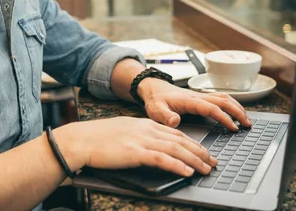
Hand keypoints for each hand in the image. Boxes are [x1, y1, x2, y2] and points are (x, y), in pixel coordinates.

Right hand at [54, 117, 216, 176]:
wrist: (81, 139)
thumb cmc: (98, 138)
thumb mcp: (124, 132)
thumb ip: (140, 137)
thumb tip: (152, 148)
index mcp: (145, 124)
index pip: (176, 133)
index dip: (193, 143)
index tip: (204, 151)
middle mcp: (147, 130)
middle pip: (181, 140)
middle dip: (200, 152)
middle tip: (214, 162)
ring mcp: (142, 140)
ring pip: (176, 149)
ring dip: (195, 160)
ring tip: (207, 169)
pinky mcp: (135, 152)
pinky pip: (162, 159)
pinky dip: (178, 165)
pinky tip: (188, 172)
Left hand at [137, 79, 250, 129]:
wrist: (153, 87)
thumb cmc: (155, 99)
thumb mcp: (155, 110)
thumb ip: (164, 116)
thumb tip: (175, 122)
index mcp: (190, 100)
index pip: (211, 108)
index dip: (224, 117)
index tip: (233, 127)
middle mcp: (198, 96)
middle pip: (223, 100)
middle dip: (238, 111)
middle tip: (248, 124)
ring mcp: (201, 95)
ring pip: (224, 97)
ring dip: (237, 106)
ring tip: (246, 119)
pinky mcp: (201, 97)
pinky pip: (220, 98)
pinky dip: (231, 104)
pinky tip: (235, 111)